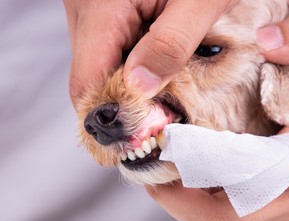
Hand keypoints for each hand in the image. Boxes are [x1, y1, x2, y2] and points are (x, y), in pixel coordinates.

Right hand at [63, 0, 237, 106]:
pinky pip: (108, 49)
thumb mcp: (200, 2)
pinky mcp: (102, 9)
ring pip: (98, 65)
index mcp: (102, 6)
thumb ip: (170, 44)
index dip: (111, 115)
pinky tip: (156, 62)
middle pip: (90, 77)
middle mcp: (85, 8)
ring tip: (163, 84)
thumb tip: (138, 88)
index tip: (139, 134)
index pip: (87, 82)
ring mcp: (89, 8)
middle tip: (159, 114)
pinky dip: (130, 64)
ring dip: (128, 84)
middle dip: (123, 102)